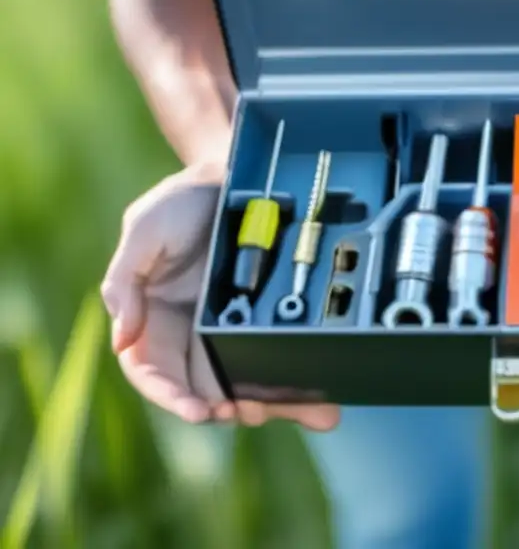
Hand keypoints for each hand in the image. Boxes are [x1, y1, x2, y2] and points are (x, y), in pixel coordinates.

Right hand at [101, 163, 339, 429]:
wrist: (235, 172)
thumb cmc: (180, 201)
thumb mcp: (144, 228)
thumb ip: (126, 281)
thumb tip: (122, 338)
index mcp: (155, 320)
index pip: (155, 372)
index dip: (172, 396)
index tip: (198, 410)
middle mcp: (193, 334)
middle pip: (207, 387)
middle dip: (231, 408)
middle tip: (254, 414)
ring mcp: (232, 329)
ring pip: (249, 381)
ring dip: (276, 405)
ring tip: (310, 417)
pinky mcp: (268, 320)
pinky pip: (281, 358)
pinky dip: (300, 383)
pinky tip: (325, 401)